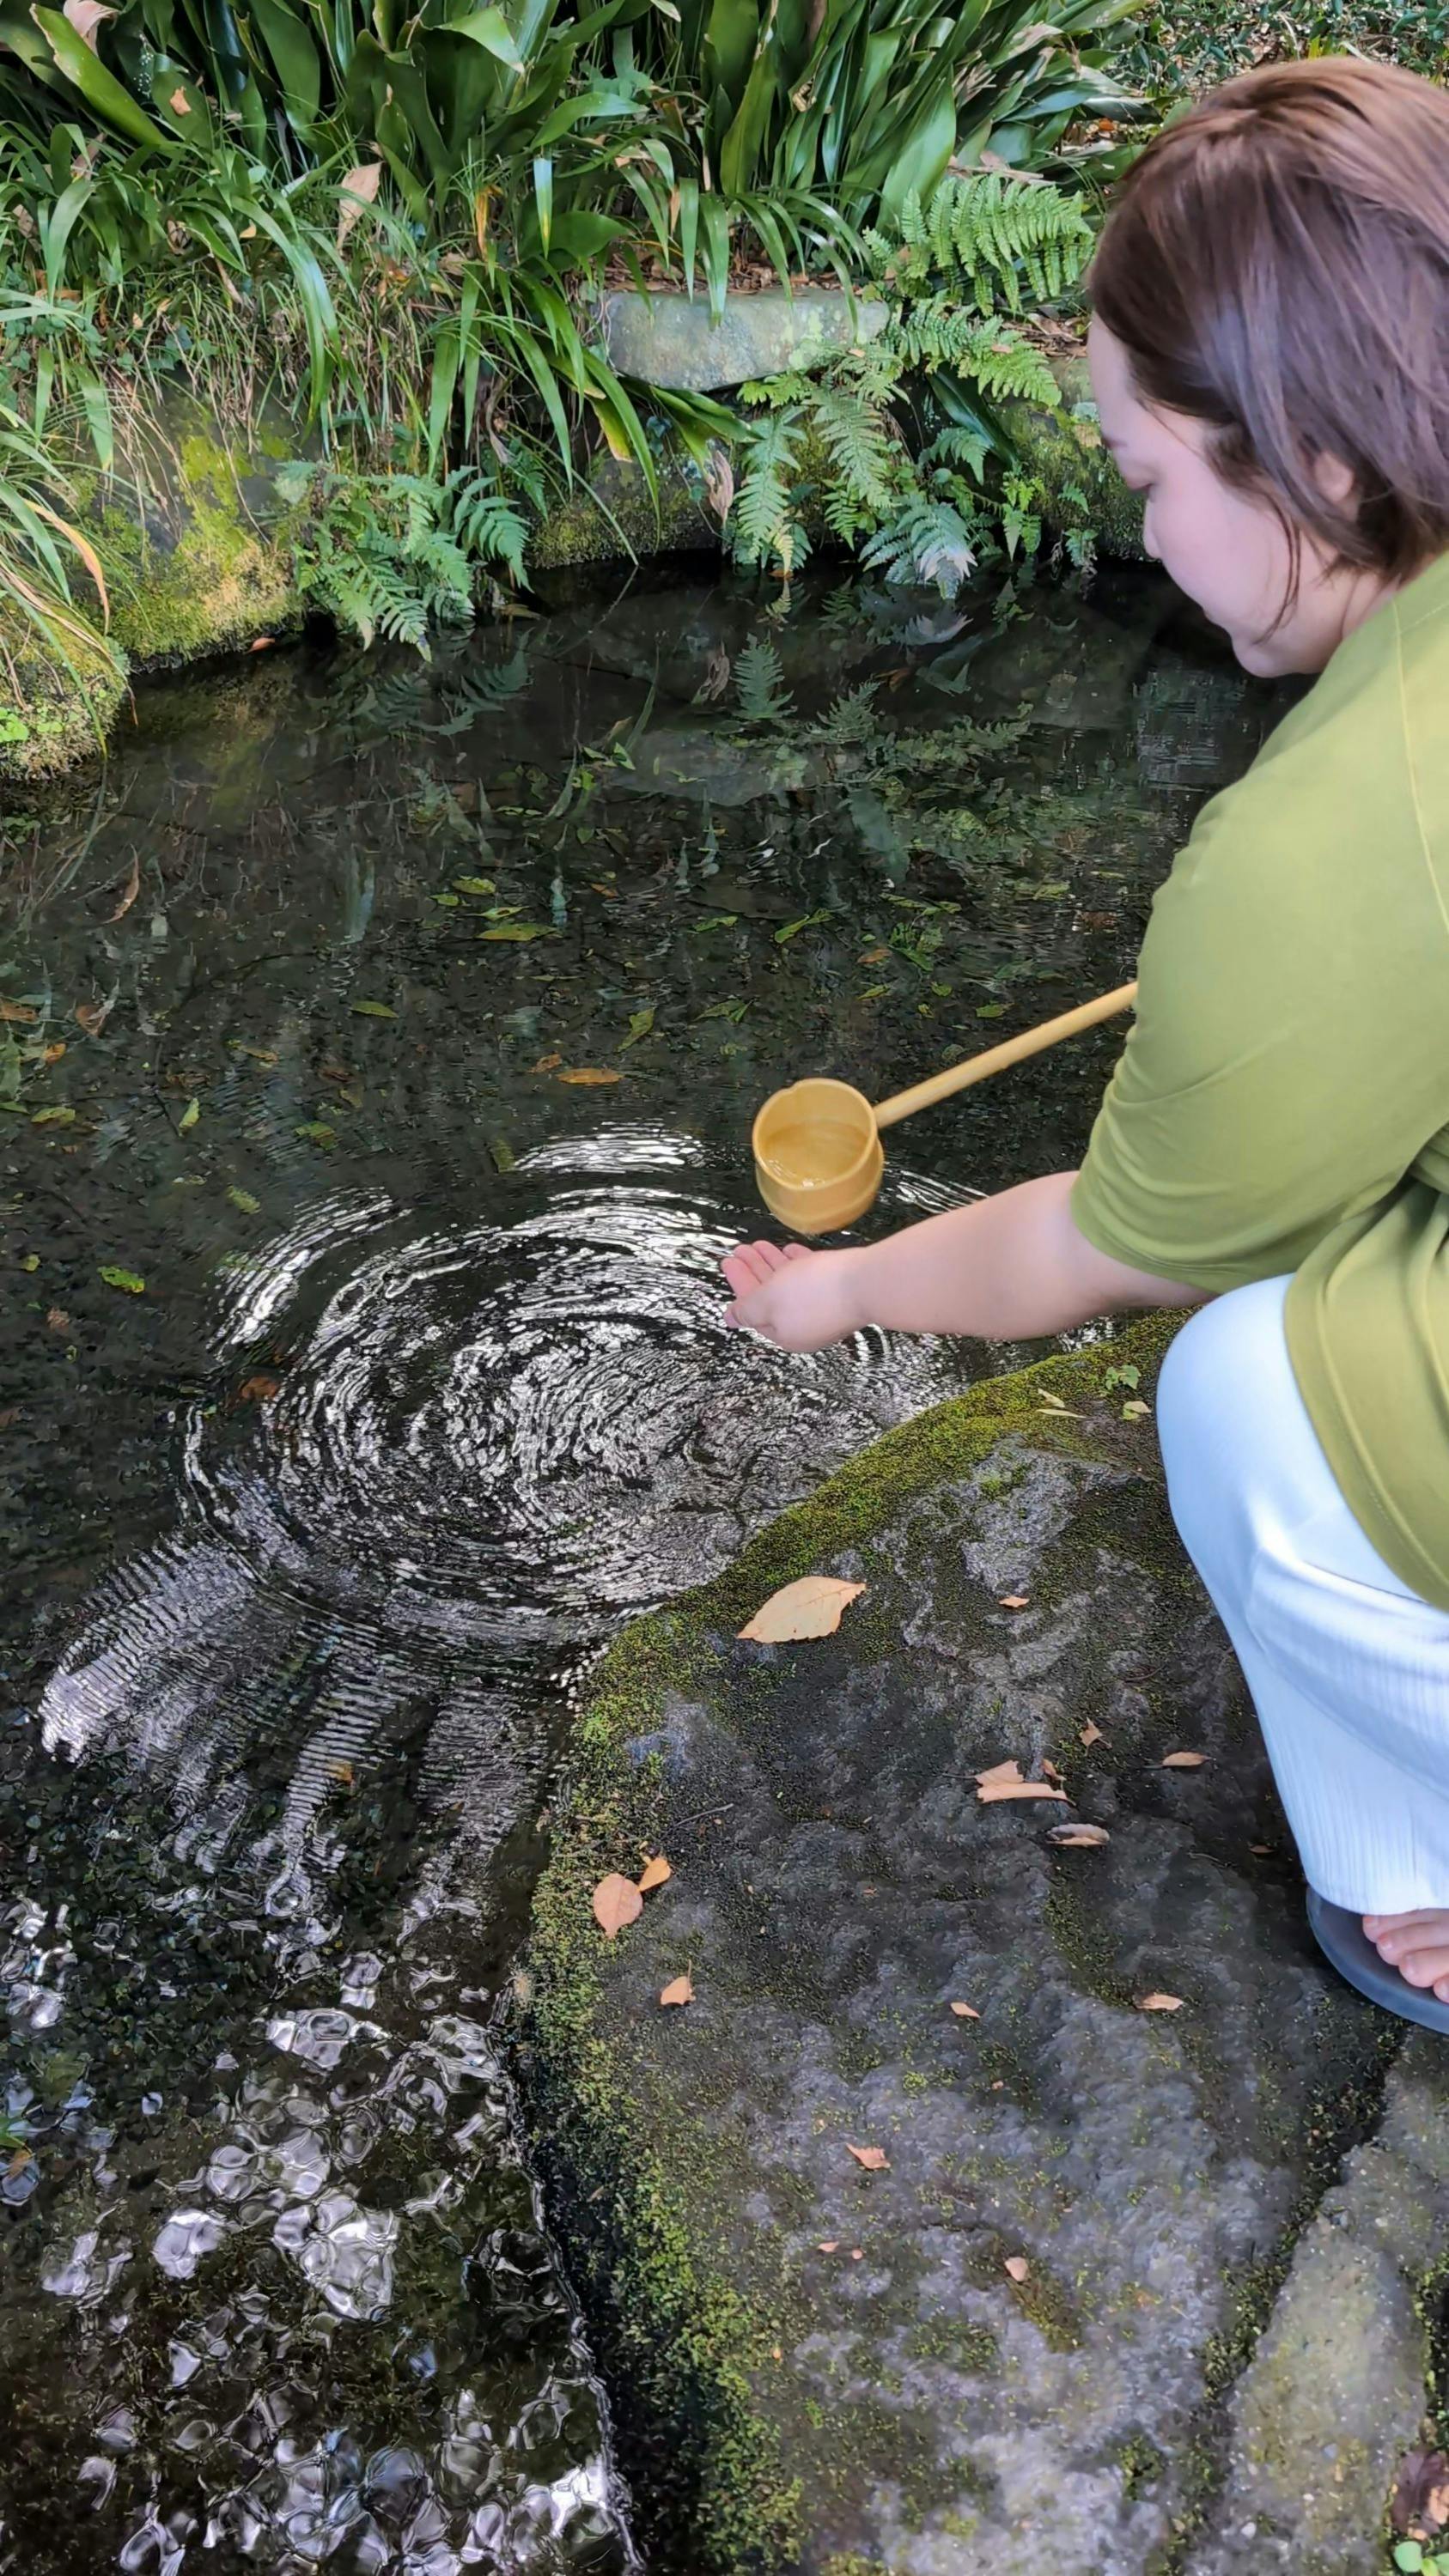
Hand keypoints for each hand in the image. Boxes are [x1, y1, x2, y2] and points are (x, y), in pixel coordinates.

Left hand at [721, 1239, 863, 1350]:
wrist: (866, 1283)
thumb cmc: (813, 1293)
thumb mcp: (768, 1301)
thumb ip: (747, 1309)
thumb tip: (730, 1320)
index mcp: (785, 1334)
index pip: (753, 1309)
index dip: (739, 1283)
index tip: (729, 1261)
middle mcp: (805, 1326)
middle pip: (771, 1297)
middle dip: (755, 1272)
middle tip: (742, 1251)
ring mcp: (824, 1310)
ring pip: (791, 1286)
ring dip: (773, 1265)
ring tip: (760, 1245)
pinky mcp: (840, 1294)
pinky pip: (812, 1279)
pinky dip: (798, 1266)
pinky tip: (791, 1253)